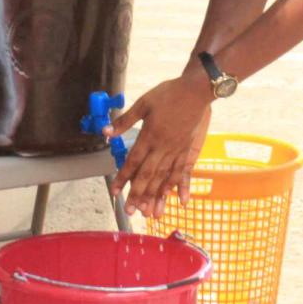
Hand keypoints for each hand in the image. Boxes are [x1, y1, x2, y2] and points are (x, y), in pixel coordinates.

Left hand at [104, 74, 211, 216]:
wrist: (197, 90)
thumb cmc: (169, 94)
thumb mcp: (143, 103)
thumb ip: (125, 120)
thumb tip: (106, 131)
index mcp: (150, 136)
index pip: (133, 162)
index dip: (123, 178)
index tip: (115, 192)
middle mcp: (163, 147)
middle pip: (148, 175)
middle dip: (138, 195)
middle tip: (130, 211)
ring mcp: (178, 150)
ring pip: (165, 178)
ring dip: (156, 196)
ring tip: (150, 213)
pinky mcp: (189, 149)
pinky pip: (183, 172)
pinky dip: (180, 187)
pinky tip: (178, 200)